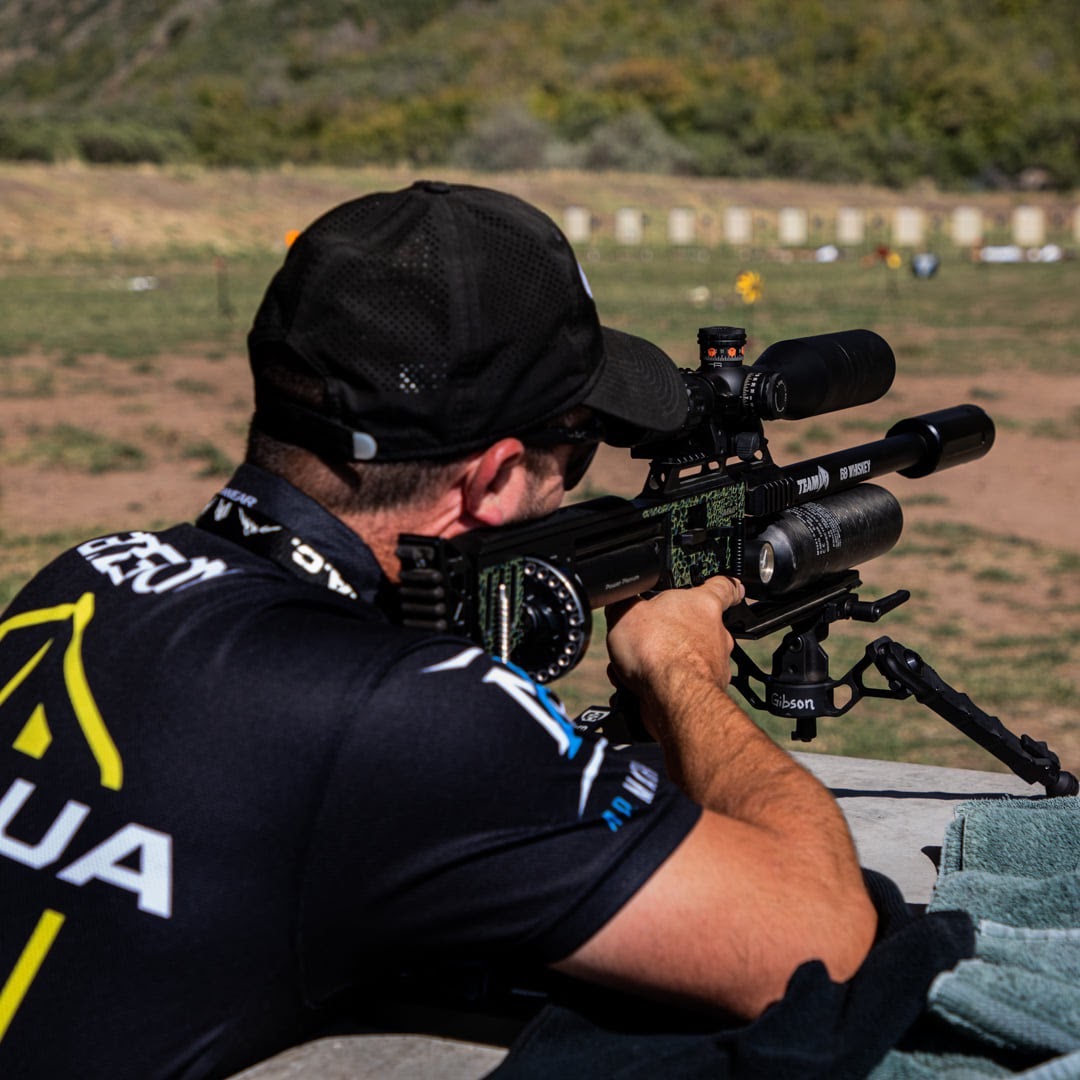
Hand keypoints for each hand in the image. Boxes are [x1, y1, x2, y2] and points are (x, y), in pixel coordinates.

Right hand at [605, 576, 745, 700]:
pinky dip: (659, 687)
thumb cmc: (657, 649)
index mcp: (702, 604)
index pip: (724, 587)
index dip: (725, 585)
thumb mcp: (625, 611)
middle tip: (645, 639)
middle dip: (670, 634)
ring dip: (659, 663)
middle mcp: (715, 634)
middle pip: (697, 628)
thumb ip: (626, 603)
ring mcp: (713, 666)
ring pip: (685, 659)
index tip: (731, 587)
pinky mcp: (703, 693)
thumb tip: (620, 603)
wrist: (670, 697)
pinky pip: (679, 685)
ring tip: (632, 668)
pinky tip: (636, 688)